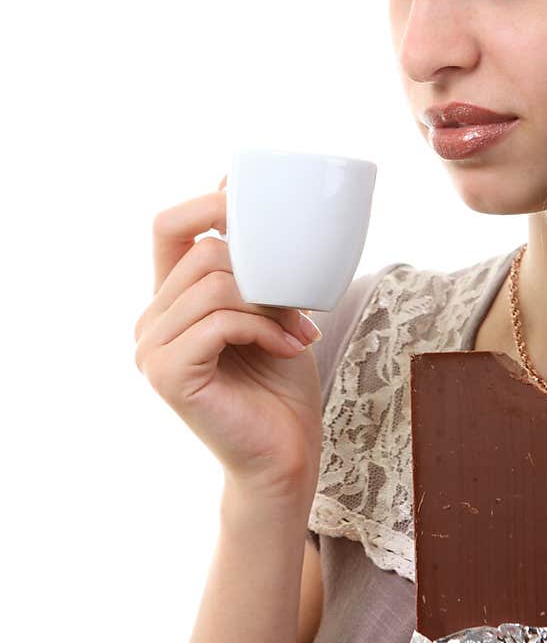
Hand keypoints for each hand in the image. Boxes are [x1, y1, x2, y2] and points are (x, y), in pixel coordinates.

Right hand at [133, 174, 323, 499]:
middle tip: (301, 309)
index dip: (208, 204)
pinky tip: (287, 348)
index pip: (168, 226)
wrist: (285, 455)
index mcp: (170, 299)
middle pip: (203, 254)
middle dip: (264, 272)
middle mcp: (150, 320)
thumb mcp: (270, 306)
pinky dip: (262, 328)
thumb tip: (239, 187)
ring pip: (213, 286)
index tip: (260, 209)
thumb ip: (252, 262)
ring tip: (298, 332)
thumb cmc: (280, 382)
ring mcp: (151, 349)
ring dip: (269, 304)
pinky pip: (218, 322)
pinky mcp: (167, 374)